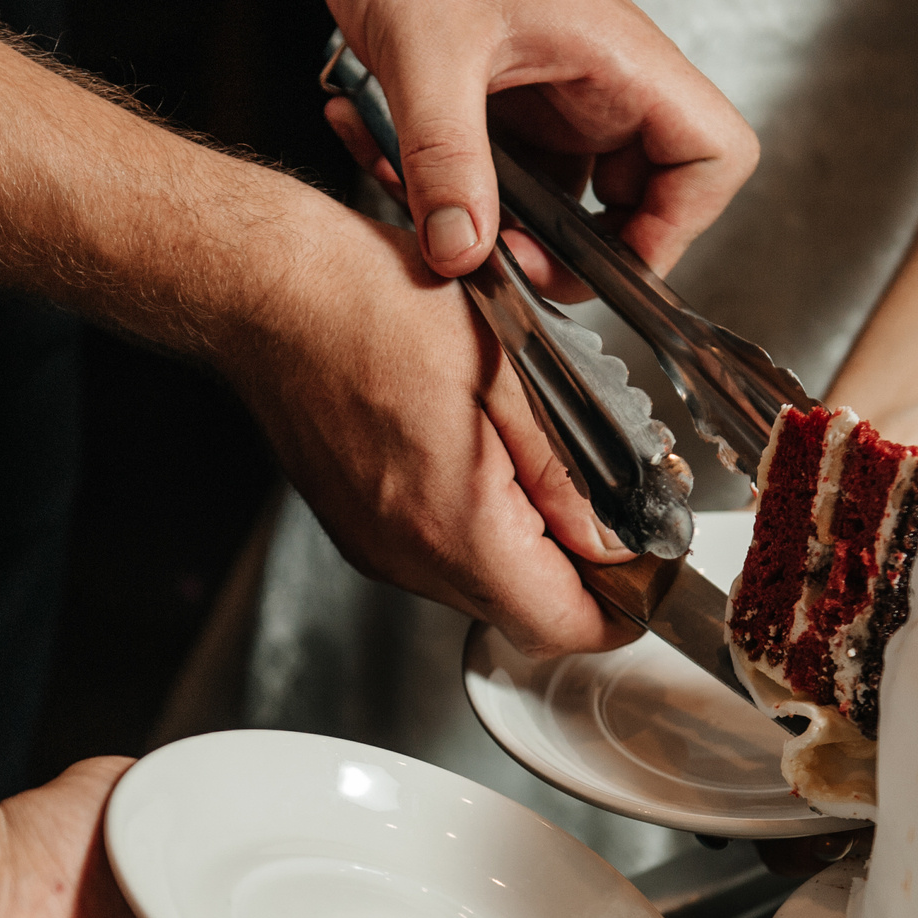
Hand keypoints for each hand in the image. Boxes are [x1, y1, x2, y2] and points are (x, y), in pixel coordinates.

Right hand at [233, 209, 642, 657]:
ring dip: (525, 548)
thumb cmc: (374, 308)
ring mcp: (377, 547)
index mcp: (458, 528)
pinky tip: (481, 457)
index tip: (646, 570)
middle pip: (522, 614)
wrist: (271, 291)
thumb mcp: (518, 373)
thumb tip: (618, 540)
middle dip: (577, 576)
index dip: (622, 608)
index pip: (563, 626)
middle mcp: (410, 556)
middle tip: (608, 506)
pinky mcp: (357, 527)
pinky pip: (435, 555)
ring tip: (540, 465)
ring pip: (480, 588)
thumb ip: (576, 475)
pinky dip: (475, 528)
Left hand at [280, 0, 756, 292]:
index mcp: (623, 57)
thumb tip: (463, 251)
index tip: (613, 264)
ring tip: (443, 222)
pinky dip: (465, 197)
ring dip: (510, 231)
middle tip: (513, 266)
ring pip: (570, 202)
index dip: (682, 223)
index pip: (715, 154)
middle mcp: (606, 84)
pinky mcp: (517, 111)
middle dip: (583, 252)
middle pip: (649, 197)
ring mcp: (563, 100)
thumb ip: (445, 158)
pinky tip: (402, 173)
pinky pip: (512, 182)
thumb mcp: (425, 54)